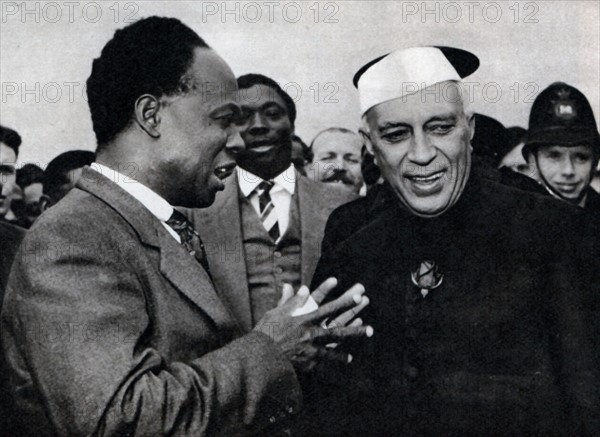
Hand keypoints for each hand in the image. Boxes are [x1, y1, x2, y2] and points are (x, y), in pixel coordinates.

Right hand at [254, 278, 372, 372]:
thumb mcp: (277, 312)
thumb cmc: (265, 331)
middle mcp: (310, 333)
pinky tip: (346, 360)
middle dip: (355, 330)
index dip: (344, 301)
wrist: (259, 355)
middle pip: (337, 330)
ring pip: (334, 348)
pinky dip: (335, 361)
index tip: (357, 296)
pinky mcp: (307, 362)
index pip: (328, 308)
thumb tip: (301, 287)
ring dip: (348, 348)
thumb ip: (291, 300)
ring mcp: (310, 349)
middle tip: (370, 329)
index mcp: (304, 319)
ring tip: (359, 348)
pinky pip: (325, 362)